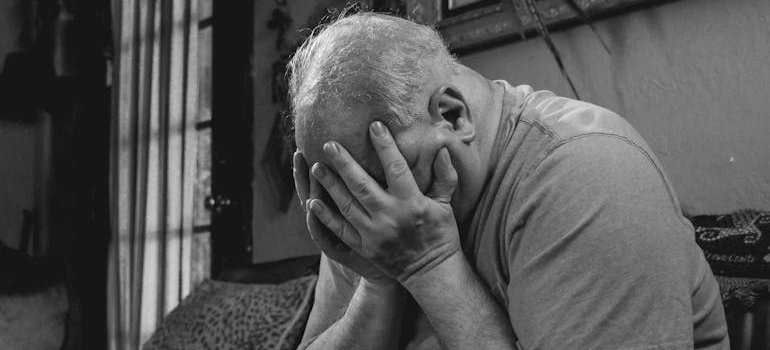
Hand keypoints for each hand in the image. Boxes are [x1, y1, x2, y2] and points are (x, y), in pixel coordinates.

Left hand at [308, 121, 460, 283]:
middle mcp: (390, 216)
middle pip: (361, 184)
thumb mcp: (446, 204)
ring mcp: (374, 233)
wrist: (431, 273)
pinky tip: (312, 201)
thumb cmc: (441, 234)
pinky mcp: (364, 247)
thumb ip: (444, 176)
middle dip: (344, 163)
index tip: (374, 126)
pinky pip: (340, 229)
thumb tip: (441, 148)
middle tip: (329, 144)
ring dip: (329, 185)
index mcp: (412, 202)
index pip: (395, 167)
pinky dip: (325, 216)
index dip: (385, 146)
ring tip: (316, 167)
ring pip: (346, 204)